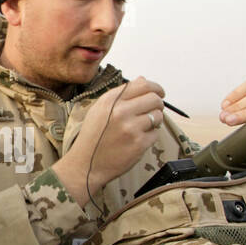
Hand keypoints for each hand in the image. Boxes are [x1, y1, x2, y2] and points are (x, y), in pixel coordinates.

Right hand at [54, 76, 166, 206]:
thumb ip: (121, 94)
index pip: (143, 84)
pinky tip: (137, 140)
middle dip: (158, 104)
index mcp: (111, 100)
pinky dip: (150, 136)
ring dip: (154, 121)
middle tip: (153, 111)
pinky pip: (155, 133)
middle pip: (154, 99)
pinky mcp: (139, 144)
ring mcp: (131, 128)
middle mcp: (121, 111)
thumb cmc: (93, 137)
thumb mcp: (99, 110)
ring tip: (142, 127)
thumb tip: (143, 79)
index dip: (155, 88)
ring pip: (158, 116)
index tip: (159, 93)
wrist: (86, 165)